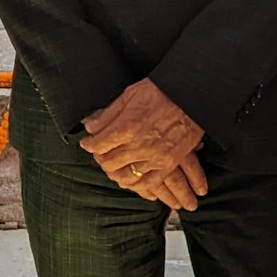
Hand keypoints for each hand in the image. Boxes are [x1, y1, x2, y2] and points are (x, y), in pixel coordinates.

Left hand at [79, 79, 205, 204]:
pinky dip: (137, 185)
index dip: (89, 145)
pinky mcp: (168, 164)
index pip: (99, 144)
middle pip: (110, 162)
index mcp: (126, 126)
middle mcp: (139, 145)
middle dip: (100, 159)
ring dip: (115, 173)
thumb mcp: (128, 95)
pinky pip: (149, 183)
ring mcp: (154, 157)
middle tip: (98, 154)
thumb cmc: (159, 92)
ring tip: (112, 167)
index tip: (87, 143)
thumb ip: (108, 115)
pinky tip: (131, 180)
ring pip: (127, 176)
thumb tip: (90, 127)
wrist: (189, 97)